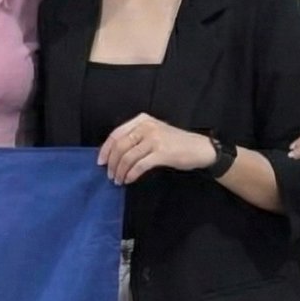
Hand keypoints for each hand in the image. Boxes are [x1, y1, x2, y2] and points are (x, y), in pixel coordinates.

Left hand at [97, 115, 214, 184]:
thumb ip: (135, 137)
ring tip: (118, 180)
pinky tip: (129, 180)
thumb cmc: (174, 142)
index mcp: (142, 120)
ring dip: (120, 171)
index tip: (100, 162)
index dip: (105, 150)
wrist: (199, 148)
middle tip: (110, 175)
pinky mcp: (162, 153)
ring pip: (128, 157)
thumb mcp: (153, 132)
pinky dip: (131, 174)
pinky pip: (139, 165)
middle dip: (112, 163)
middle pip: (119, 146)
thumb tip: (112, 154)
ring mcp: (154, 139)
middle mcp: (146, 127)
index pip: (116, 134)